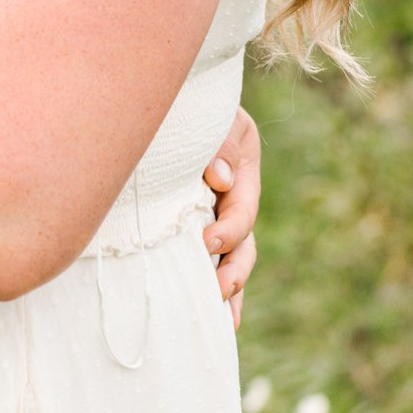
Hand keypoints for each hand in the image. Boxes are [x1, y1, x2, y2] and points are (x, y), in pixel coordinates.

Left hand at [202, 107, 259, 328]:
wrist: (169, 94)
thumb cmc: (190, 101)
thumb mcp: (214, 113)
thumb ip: (220, 142)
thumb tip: (219, 179)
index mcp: (241, 170)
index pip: (243, 208)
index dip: (230, 228)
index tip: (207, 241)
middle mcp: (234, 196)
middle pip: (244, 242)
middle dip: (233, 269)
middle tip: (216, 289)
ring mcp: (216, 211)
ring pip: (232, 257)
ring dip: (229, 288)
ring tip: (222, 318)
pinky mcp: (195, 221)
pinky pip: (209, 257)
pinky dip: (215, 286)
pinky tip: (215, 318)